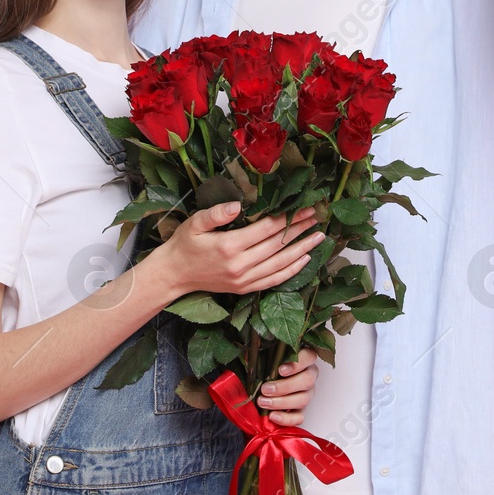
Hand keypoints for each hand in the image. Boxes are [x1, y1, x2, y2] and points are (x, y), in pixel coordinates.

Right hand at [152, 203, 323, 296]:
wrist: (174, 274)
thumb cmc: (185, 244)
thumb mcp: (195, 223)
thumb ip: (216, 213)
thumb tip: (238, 206)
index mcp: (229, 246)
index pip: (267, 230)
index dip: (288, 218)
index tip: (305, 208)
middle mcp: (240, 265)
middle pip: (277, 246)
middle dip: (300, 230)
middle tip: (318, 218)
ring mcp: (244, 280)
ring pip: (280, 264)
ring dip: (302, 250)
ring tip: (318, 237)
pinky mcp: (245, 289)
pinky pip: (274, 280)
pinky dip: (292, 271)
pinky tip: (304, 260)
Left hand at [257, 348, 318, 427]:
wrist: (260, 388)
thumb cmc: (264, 367)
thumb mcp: (263, 357)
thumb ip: (263, 353)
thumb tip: (251, 352)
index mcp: (304, 358)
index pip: (309, 356)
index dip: (297, 364)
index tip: (280, 370)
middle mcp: (309, 375)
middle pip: (307, 380)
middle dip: (285, 386)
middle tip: (266, 389)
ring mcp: (307, 394)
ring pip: (303, 399)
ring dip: (282, 402)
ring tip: (263, 402)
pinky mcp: (301, 410)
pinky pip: (299, 417)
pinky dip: (286, 418)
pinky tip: (272, 416)